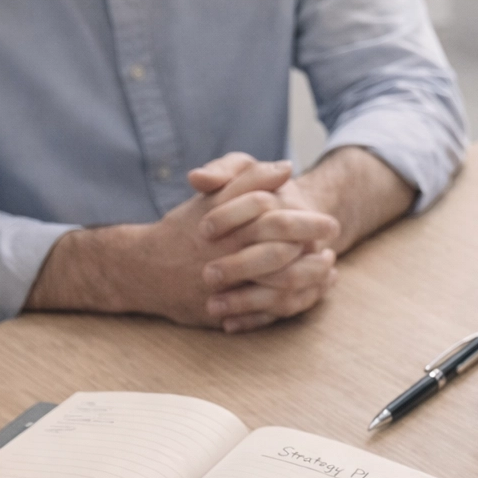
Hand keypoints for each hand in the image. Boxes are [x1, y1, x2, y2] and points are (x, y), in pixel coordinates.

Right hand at [26, 159, 338, 331]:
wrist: (143, 269)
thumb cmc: (184, 228)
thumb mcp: (212, 197)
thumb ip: (246, 178)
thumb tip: (285, 167)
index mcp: (222, 223)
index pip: (269, 216)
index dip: (303, 220)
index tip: (328, 220)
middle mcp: (223, 254)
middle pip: (277, 250)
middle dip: (310, 246)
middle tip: (334, 239)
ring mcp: (223, 284)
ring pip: (275, 283)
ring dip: (307, 275)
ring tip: (328, 266)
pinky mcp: (223, 309)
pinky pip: (264, 310)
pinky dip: (292, 301)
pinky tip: (312, 291)